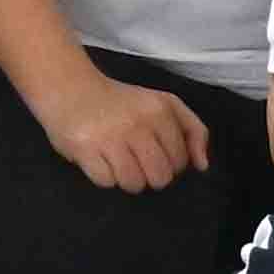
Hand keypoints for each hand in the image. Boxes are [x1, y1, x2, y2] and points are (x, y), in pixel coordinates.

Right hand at [36, 67, 207, 198]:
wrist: (71, 89)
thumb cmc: (122, 101)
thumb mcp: (164, 104)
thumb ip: (193, 129)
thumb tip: (202, 165)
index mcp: (160, 110)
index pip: (180, 160)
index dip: (170, 164)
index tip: (154, 152)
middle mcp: (137, 123)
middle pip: (160, 177)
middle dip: (150, 175)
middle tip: (136, 160)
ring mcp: (110, 137)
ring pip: (134, 184)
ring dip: (127, 178)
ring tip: (118, 160)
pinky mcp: (85, 149)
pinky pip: (107, 182)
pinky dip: (104, 176)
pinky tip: (100, 158)